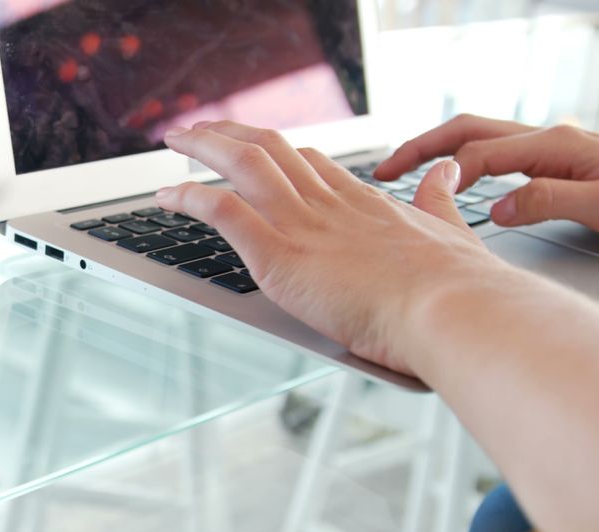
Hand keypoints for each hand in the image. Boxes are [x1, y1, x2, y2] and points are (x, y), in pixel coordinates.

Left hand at [156, 121, 513, 374]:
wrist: (451, 309)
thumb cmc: (457, 286)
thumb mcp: (451, 229)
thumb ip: (437, 199)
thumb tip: (444, 171)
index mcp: (363, 202)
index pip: (310, 163)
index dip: (277, 151)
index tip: (256, 146)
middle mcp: (328, 204)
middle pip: (270, 148)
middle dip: (231, 133)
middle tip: (202, 130)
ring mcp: (302, 225)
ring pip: (242, 164)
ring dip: (203, 147)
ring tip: (175, 141)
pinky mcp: (280, 256)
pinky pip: (222, 211)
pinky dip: (189, 197)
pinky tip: (167, 195)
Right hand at [374, 114, 598, 230]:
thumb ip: (549, 202)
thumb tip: (498, 206)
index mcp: (556, 147)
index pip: (480, 157)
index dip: (444, 178)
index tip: (415, 203)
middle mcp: (551, 141)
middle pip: (469, 131)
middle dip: (422, 147)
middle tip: (383, 169)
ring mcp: (554, 150)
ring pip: (480, 139)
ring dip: (439, 152)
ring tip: (405, 172)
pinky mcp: (558, 164)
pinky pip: (497, 156)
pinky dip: (464, 163)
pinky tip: (455, 183)